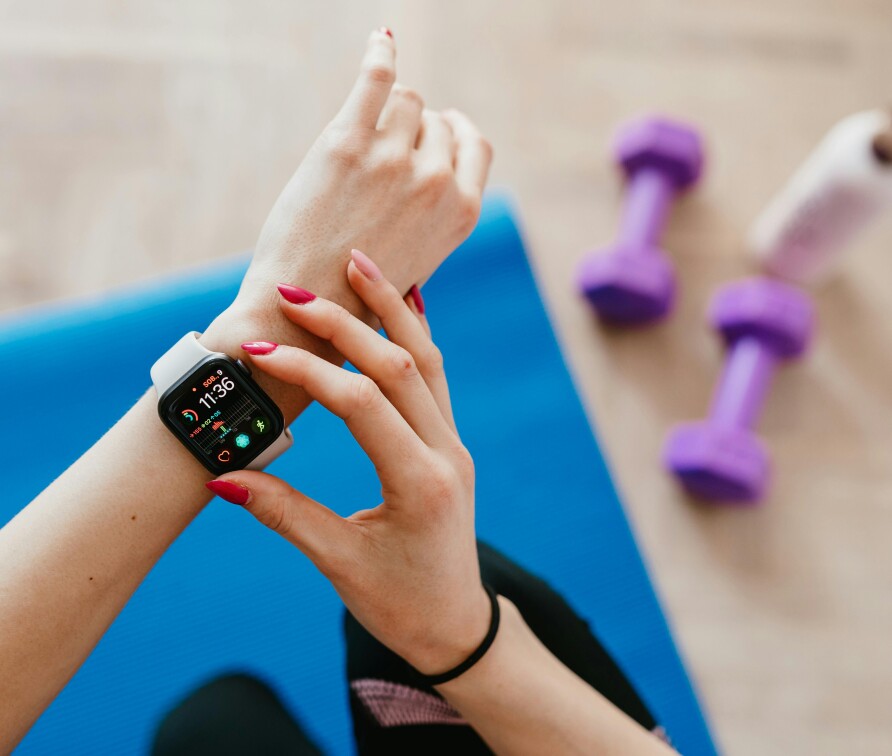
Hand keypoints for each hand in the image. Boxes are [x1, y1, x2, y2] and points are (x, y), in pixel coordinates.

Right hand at [207, 250, 489, 674]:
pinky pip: (436, 377)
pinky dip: (415, 336)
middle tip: (297, 291)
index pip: (359, 404)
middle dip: (345, 323)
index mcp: (419, 483)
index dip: (307, 371)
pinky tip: (402, 303)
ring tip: (359, 263)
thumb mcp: (339, 563)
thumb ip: (284, 514)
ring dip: (392, 309)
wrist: (456, 624)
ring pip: (426, 361)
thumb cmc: (399, 603)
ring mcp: (453, 444)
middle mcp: (445, 453)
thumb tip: (221, 477)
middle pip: (398, 366)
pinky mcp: (449, 443)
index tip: (256, 353)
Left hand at [232, 28, 491, 328]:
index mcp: (462, 212)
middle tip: (380, 155)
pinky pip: (377, 78)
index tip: (437, 128)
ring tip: (362, 138)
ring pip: (405, 99)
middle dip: (411, 131)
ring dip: (386, 112)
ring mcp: (394, 159)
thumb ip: (435, 216)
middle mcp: (437, 181)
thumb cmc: (359, 290)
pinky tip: (381, 41)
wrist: (308, 305)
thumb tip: (439, 177)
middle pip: (434, 120)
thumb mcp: (420, 260)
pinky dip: (380, 53)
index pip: (474, 144)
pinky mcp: (349, 142)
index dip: (453, 133)